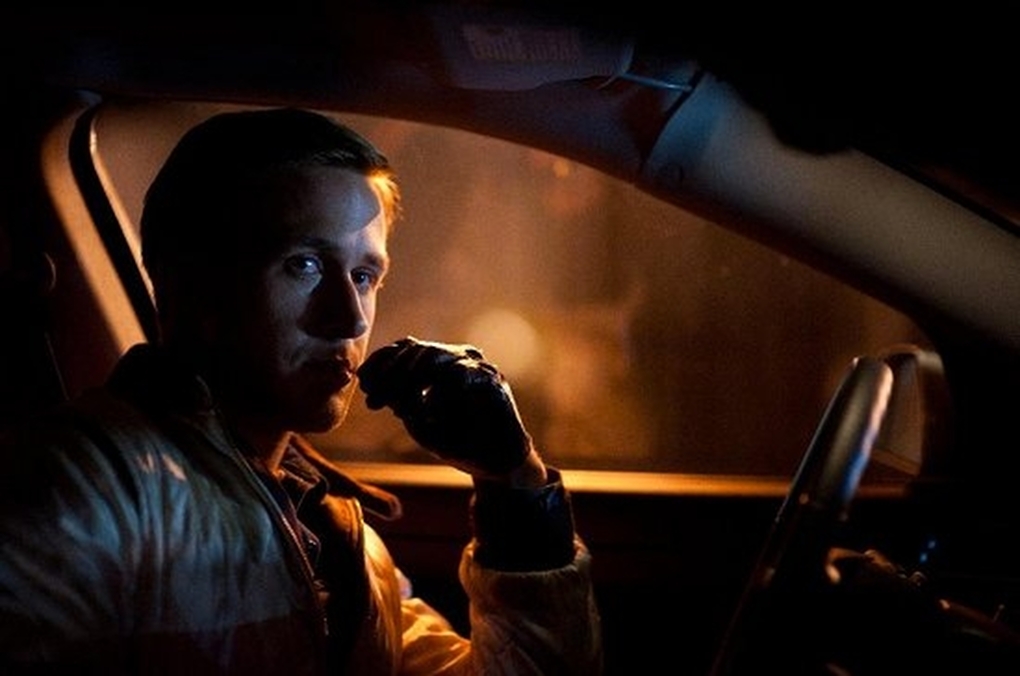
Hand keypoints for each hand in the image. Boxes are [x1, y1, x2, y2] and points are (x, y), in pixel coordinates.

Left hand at [357, 337, 533, 478]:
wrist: (494, 463)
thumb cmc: (455, 441)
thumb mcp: (417, 421)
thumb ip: (398, 399)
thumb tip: (374, 381)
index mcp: (438, 362)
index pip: (405, 348)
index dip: (381, 361)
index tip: (362, 381)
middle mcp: (457, 358)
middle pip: (417, 349)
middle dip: (391, 374)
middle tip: (375, 398)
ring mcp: (477, 367)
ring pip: (436, 357)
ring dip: (412, 382)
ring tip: (401, 408)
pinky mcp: (493, 381)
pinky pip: (462, 377)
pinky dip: (442, 395)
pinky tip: (431, 413)